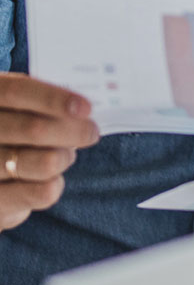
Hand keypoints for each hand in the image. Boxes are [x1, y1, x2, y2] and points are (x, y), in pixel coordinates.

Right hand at [0, 72, 98, 231]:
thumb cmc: (11, 131)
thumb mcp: (16, 110)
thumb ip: (40, 105)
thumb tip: (82, 111)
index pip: (17, 92)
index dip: (53, 98)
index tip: (86, 107)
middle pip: (33, 128)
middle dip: (72, 130)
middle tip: (92, 132)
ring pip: (43, 162)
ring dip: (65, 157)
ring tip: (67, 154)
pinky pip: (41, 192)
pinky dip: (56, 183)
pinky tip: (53, 178)